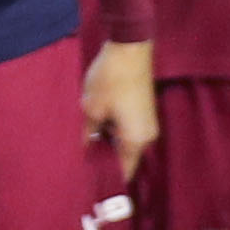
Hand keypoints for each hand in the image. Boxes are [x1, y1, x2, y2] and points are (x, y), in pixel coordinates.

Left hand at [83, 37, 158, 175]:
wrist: (130, 48)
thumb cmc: (110, 80)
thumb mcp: (92, 109)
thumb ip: (89, 135)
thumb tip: (85, 149)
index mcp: (136, 141)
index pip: (123, 172)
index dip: (106, 178)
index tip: (89, 181)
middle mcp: (147, 137)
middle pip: (124, 158)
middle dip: (104, 158)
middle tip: (81, 158)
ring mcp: (148, 123)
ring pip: (125, 143)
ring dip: (108, 142)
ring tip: (87, 140)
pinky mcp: (145, 112)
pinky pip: (128, 130)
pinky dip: (114, 130)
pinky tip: (97, 124)